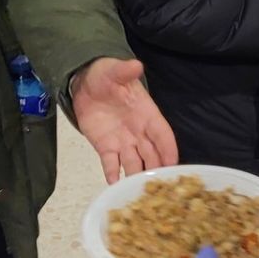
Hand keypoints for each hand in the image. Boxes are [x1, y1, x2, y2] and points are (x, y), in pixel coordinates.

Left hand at [72, 57, 178, 183]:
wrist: (84, 83)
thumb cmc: (105, 76)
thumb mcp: (114, 71)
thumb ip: (125, 71)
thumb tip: (135, 65)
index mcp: (147, 114)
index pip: (162, 134)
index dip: (169, 149)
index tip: (174, 164)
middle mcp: (139, 132)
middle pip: (152, 154)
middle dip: (157, 170)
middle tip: (160, 188)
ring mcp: (122, 142)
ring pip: (134, 163)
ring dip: (137, 176)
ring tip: (139, 193)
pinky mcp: (105, 147)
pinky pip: (111, 164)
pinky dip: (113, 175)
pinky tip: (114, 187)